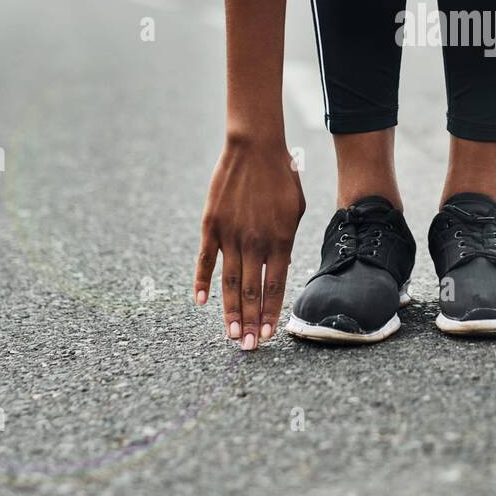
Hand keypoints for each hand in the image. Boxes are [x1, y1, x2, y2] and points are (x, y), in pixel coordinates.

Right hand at [195, 133, 304, 348]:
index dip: (272, 313)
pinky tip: (200, 303)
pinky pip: (204, 260)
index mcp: (280, 240)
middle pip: (253, 292)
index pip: (276, 287)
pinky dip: (201, 282)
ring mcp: (230, 235)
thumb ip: (287, 240)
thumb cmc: (282, 178)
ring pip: (229, 283)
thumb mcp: (295, 210)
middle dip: (251, 323)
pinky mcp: (211, 225)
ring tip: (231, 335)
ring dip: (230, 312)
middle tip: (249, 348)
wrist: (254, 147)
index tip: (270, 335)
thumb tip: (280, 267)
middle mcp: (255, 242)